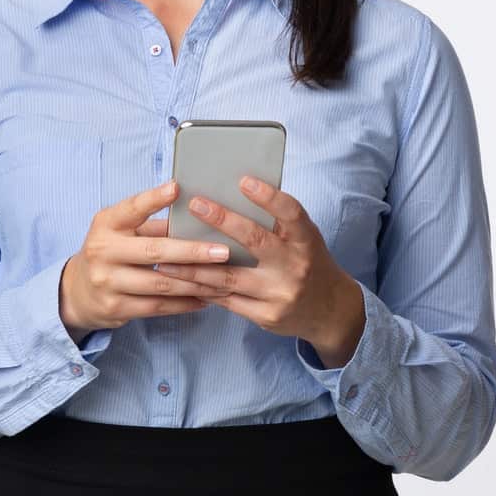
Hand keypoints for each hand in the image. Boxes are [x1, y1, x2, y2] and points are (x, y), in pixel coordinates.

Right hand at [58, 179, 235, 336]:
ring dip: (197, 283)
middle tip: (224, 252)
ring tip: (224, 279)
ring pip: (161, 283)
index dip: (154, 198)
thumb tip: (199, 216)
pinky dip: (185, 303)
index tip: (177, 187)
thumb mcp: (122, 231)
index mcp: (106, 224)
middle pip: (154, 251)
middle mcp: (103, 251)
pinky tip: (206, 298)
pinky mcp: (116, 307)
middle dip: (193, 252)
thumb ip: (153, 224)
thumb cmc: (112, 251)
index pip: (131, 208)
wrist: (77, 291)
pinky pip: (158, 307)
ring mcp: (108, 282)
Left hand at [150, 175, 365, 363]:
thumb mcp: (305, 239)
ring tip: (165, 256)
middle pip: (255, 240)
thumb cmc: (310, 263)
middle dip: (222, 220)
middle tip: (195, 204)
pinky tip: (182, 280)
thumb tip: (235, 194)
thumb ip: (279, 223)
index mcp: (307, 241)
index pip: (291, 213)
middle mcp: (294, 266)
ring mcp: (279, 293)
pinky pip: (227, 301)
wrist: (330, 311)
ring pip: (228, 277)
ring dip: (193, 266)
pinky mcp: (265, 316)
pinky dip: (203, 289)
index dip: (269, 196)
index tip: (244, 180)